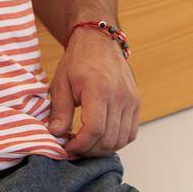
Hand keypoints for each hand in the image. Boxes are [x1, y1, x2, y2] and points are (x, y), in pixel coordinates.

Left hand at [46, 30, 139, 158]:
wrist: (99, 40)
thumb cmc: (78, 60)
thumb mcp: (61, 83)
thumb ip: (60, 110)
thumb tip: (56, 134)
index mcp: (99, 89)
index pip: (94, 130)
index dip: (80, 145)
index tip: (68, 147)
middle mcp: (120, 96)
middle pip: (109, 139)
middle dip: (90, 150)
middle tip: (75, 148)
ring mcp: (131, 99)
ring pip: (122, 139)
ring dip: (103, 148)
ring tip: (87, 144)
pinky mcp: (136, 102)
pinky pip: (131, 132)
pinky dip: (117, 141)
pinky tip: (101, 137)